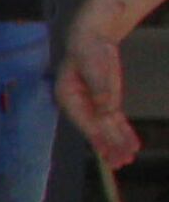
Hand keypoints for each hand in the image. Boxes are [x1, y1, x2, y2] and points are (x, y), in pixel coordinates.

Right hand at [67, 23, 138, 173]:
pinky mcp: (107, 104)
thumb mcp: (93, 64)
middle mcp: (80, 106)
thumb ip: (100, 87)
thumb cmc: (88, 49)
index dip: (96, 136)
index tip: (107, 150)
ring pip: (107, 129)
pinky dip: (124, 133)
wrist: (93, 39)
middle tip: (120, 162)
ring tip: (127, 160)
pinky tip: (132, 145)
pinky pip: (116, 122)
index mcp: (68, 97)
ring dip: (117, 144)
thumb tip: (106, 108)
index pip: (84, 120)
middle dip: (109, 146)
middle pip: (96, 129)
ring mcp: (94, 106)